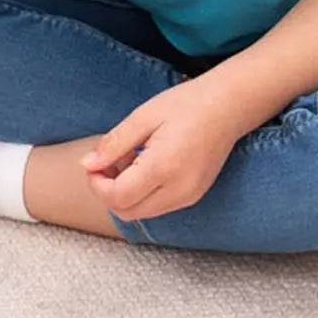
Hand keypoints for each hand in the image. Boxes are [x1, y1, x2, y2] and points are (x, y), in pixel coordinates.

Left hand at [83, 78, 249, 223]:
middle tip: (105, 163)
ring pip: (141, 212)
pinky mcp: (194, 195)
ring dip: (124, 195)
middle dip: (107, 192)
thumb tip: (87, 165)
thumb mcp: (142, 117)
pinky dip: (141, 194)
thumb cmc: (186, 105)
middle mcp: (179, 189)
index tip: (93, 164)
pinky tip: (142, 168)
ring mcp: (190, 196)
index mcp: (164, 167)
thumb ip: (113, 144)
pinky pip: (157, 206)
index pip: (118, 197)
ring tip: (126, 162)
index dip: (97, 184)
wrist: (229, 106)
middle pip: (127, 211)